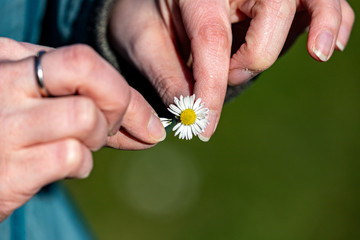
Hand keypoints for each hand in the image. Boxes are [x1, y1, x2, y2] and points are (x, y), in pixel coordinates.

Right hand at [0, 38, 164, 221]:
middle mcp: (4, 82)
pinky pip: (70, 155)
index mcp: (12, 59)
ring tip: (79, 147)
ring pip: (85, 116)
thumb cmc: (14, 136)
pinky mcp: (7, 168)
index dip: (123, 91)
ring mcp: (4, 124)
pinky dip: (81, 166)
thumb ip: (96, 108)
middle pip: (86, 69)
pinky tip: (65, 169)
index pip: (84, 59)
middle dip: (118, 104)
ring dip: (96, 139)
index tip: (146, 121)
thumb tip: (151, 127)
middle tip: (112, 128)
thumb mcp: (46, 105)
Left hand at [109, 0, 353, 140]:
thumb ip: (165, 74)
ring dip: (319, 24)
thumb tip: (189, 113)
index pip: (212, 39)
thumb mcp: (141, 40)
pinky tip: (327, 44)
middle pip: (270, 13)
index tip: (203, 126)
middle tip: (226, 76)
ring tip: (322, 51)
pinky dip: (331, 19)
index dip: (210, 87)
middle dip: (250, 59)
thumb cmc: (144, 14)